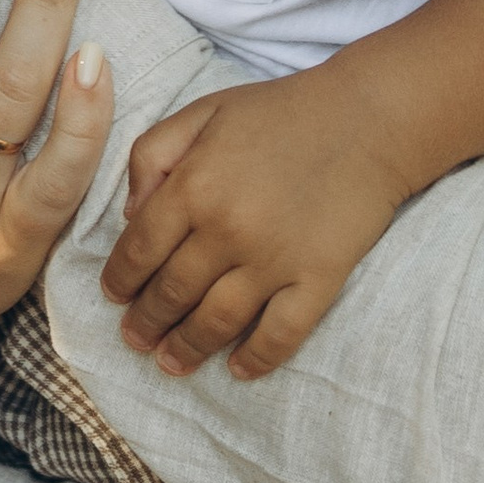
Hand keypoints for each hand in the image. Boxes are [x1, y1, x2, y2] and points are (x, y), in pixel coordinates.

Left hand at [102, 60, 406, 377]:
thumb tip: (130, 214)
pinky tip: (238, 370)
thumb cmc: (280, 112)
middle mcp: (227, 228)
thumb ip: (152, 154)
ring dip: (187, 348)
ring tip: (171, 363)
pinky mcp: (319, 278)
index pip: (139, 250)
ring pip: (217, 321)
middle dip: (147, 323)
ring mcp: (274, 259)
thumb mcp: (202, 112)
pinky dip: (256, 359)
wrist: (369, 118)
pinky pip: (281, 334)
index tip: (115, 298)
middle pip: (172, 292)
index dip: (120, 280)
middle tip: (135, 340)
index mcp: (193, 185)